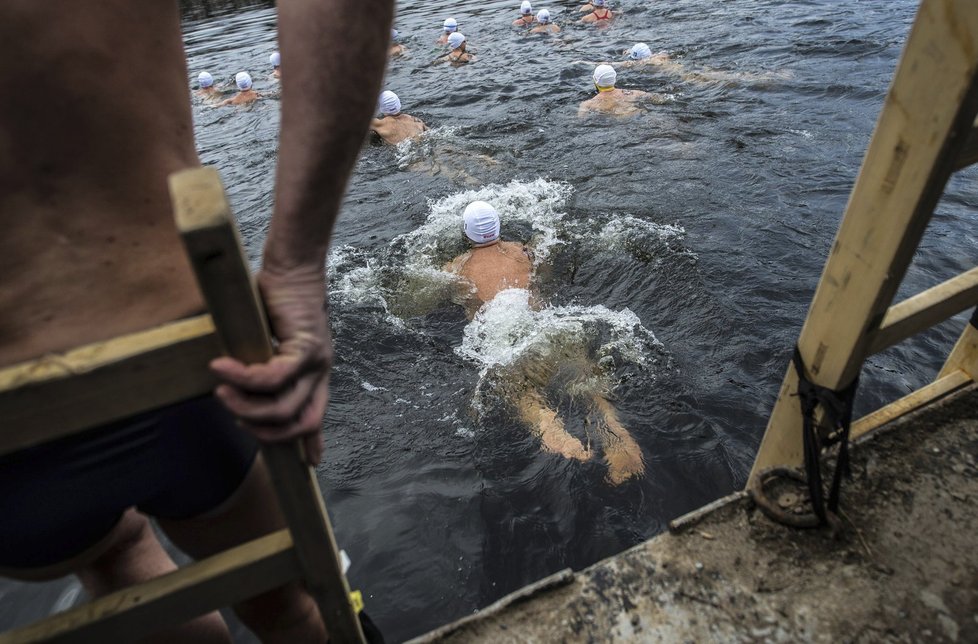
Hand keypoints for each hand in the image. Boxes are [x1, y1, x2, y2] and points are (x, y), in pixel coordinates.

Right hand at [210, 265, 331, 464]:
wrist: (291, 268)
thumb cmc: (276, 300)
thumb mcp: (270, 341)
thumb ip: (261, 364)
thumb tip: (229, 381)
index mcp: (315, 374)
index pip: (317, 417)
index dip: (311, 443)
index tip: (309, 465)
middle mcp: (321, 373)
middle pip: (298, 424)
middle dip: (263, 431)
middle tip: (233, 412)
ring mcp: (317, 363)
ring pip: (282, 408)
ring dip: (245, 406)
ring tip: (221, 390)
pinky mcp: (307, 347)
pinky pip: (273, 378)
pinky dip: (243, 378)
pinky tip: (222, 367)